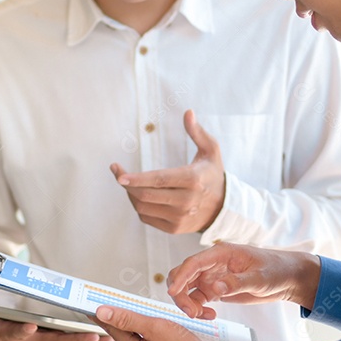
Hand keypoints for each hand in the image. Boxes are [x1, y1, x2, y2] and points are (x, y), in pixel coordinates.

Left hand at [92, 306, 223, 340]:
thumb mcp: (154, 328)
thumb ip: (128, 319)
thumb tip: (104, 313)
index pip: (114, 330)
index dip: (103, 317)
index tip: (92, 309)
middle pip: (128, 336)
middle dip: (121, 321)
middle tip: (114, 308)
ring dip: (140, 328)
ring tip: (139, 316)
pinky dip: (155, 336)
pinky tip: (163, 330)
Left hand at [111, 110, 224, 233]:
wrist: (223, 208)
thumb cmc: (213, 174)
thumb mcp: (211, 151)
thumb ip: (197, 132)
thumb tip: (188, 112)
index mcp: (193, 180)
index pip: (159, 180)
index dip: (137, 178)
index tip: (119, 175)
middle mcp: (186, 201)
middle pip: (145, 195)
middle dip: (127, 184)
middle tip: (117, 172)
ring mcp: (179, 218)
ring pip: (142, 207)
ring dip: (131, 194)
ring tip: (129, 182)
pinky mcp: (174, 228)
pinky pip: (146, 217)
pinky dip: (139, 206)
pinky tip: (140, 195)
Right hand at [167, 243, 322, 318]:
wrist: (288, 278)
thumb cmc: (276, 269)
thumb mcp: (259, 277)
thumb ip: (236, 283)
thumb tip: (215, 288)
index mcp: (220, 254)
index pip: (192, 264)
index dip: (180, 278)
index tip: (173, 292)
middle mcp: (212, 265)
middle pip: (183, 276)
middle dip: (180, 294)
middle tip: (192, 312)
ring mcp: (212, 277)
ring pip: (187, 289)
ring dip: (188, 304)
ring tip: (202, 316)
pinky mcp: (215, 290)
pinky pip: (197, 300)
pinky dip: (198, 309)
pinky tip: (210, 316)